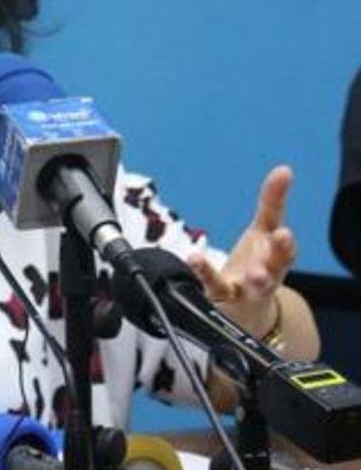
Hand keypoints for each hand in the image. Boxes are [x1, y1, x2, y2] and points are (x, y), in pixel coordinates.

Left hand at [186, 165, 296, 336]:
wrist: (245, 310)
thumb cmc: (256, 264)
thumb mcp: (264, 231)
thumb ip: (272, 202)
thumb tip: (284, 169)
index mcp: (276, 256)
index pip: (284, 246)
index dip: (285, 241)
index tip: (283, 232)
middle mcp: (265, 274)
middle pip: (275, 267)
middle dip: (278, 256)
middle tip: (277, 247)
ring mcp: (244, 289)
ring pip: (253, 286)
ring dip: (255, 278)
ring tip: (252, 273)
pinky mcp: (221, 297)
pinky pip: (212, 287)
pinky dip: (204, 274)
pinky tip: (194, 260)